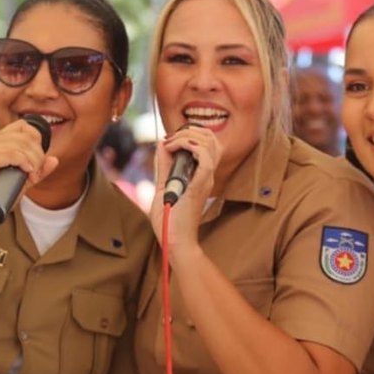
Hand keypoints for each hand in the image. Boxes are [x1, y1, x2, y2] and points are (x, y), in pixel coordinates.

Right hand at [0, 119, 58, 207]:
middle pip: (26, 137)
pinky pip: (12, 154)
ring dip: (33, 162)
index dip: (37, 141)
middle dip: (38, 156)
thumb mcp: (24, 180)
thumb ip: (39, 170)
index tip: (37, 161)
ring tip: (30, 177)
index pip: (24, 126)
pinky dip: (24, 163)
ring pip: (21, 145)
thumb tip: (54, 159)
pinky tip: (26, 172)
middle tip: (35, 174)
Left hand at [148, 126, 220, 255]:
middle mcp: (207, 175)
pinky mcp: (200, 186)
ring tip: (172, 143)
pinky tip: (175, 149)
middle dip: (191, 130)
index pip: (207, 143)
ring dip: (189, 137)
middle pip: (212, 139)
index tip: (169, 140)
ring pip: (210, 144)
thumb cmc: (170, 221)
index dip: (191, 134)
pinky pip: (205, 158)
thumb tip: (162, 144)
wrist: (175, 242)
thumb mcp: (163, 186)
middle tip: (171, 139)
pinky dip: (191, 147)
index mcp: (201, 175)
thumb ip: (163, 166)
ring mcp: (205, 180)